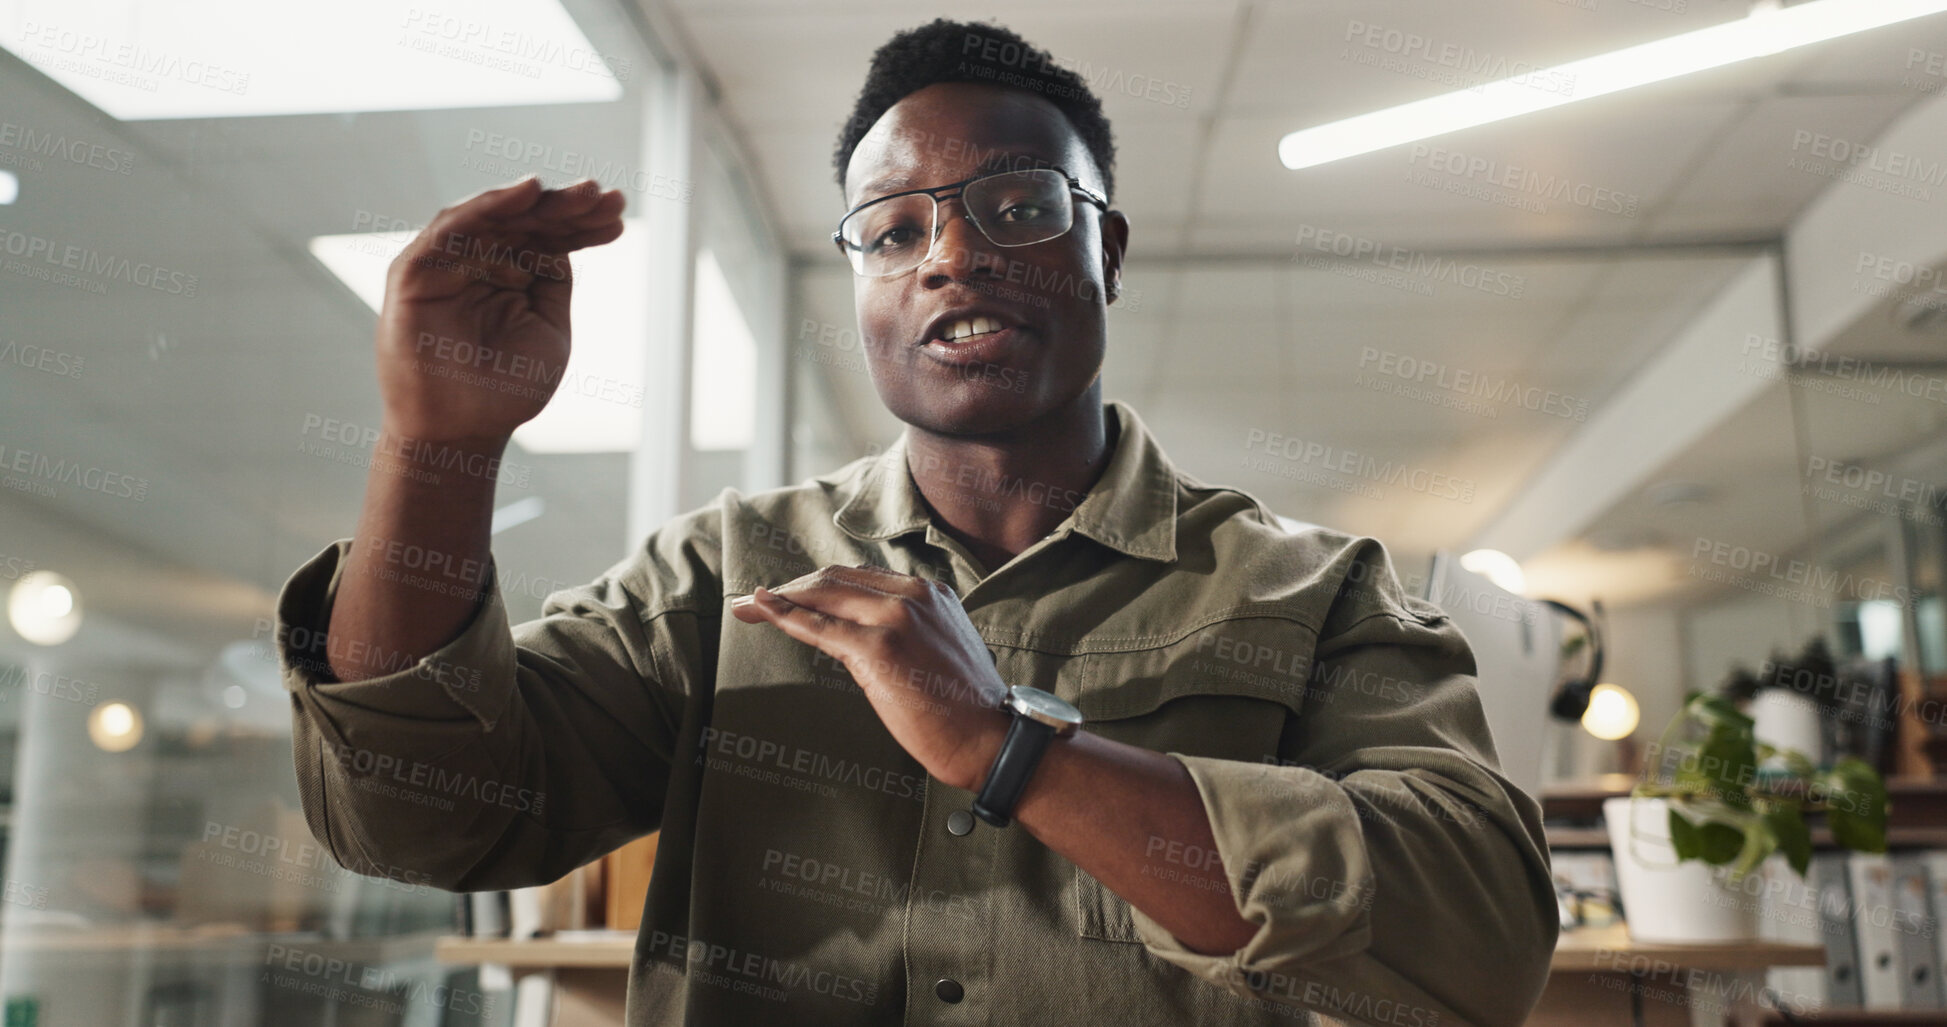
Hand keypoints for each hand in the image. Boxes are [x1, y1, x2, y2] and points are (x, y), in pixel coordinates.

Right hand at [376, 176, 626, 445]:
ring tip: (583, 193)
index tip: (619, 215)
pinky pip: (453, 228)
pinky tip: (528, 193)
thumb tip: (567, 237)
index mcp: (508, 276)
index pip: (547, 239)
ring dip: (539, 200)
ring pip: (494, 216)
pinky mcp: (416, 270)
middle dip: (569, 206)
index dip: (583, 225)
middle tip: (607, 196)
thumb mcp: (548, 327)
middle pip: (524, 221)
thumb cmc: (505, 388)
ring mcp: (446, 264)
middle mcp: (476, 263)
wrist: (462, 432)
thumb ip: (552, 280)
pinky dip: (489, 206)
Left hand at [730, 566, 1012, 790]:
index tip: (791, 594)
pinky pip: (818, 627)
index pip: (859, 576)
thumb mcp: (940, 650)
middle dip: (791, 587)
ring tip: (746, 608)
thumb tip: (860, 638)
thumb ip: (908, 633)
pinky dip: (784, 616)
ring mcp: (894, 618)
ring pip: (822, 595)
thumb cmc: (966, 708)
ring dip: (778, 599)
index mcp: (930, 593)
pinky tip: (760, 610)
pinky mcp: (877, 648)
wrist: (991, 740)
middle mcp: (912, 595)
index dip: (819, 583)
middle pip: (835, 579)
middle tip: (755, 601)